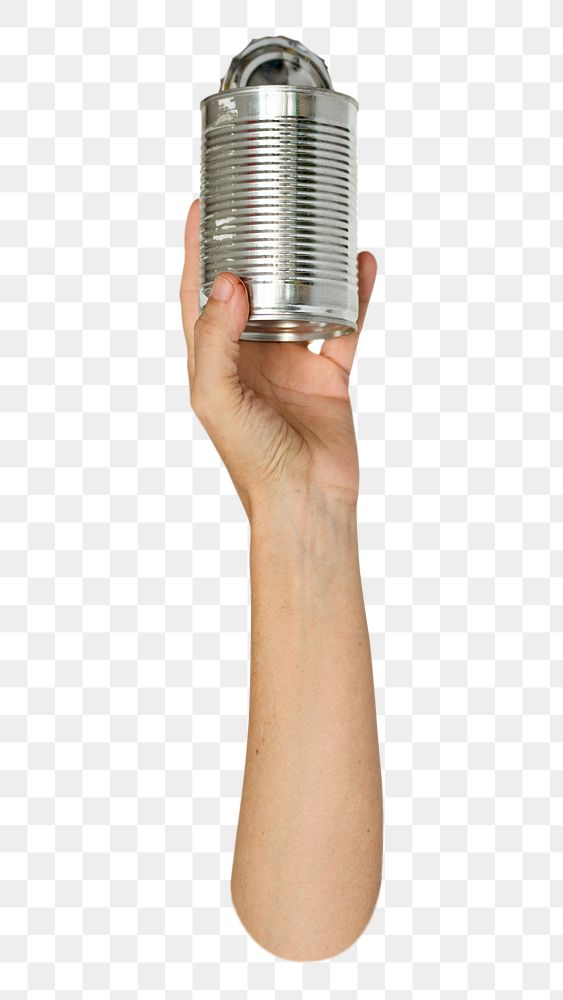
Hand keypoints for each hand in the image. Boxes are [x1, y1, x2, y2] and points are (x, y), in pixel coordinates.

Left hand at [179, 198, 376, 521]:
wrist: (304, 501)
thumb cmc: (252, 459)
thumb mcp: (216, 398)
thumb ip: (214, 340)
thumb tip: (229, 281)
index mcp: (215, 360)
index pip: (198, 294)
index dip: (195, 250)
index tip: (202, 205)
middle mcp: (250, 356)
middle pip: (249, 288)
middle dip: (254, 248)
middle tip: (263, 203)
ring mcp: (290, 363)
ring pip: (298, 300)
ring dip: (305, 266)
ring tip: (313, 225)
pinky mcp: (328, 375)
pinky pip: (344, 325)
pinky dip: (354, 296)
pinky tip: (362, 264)